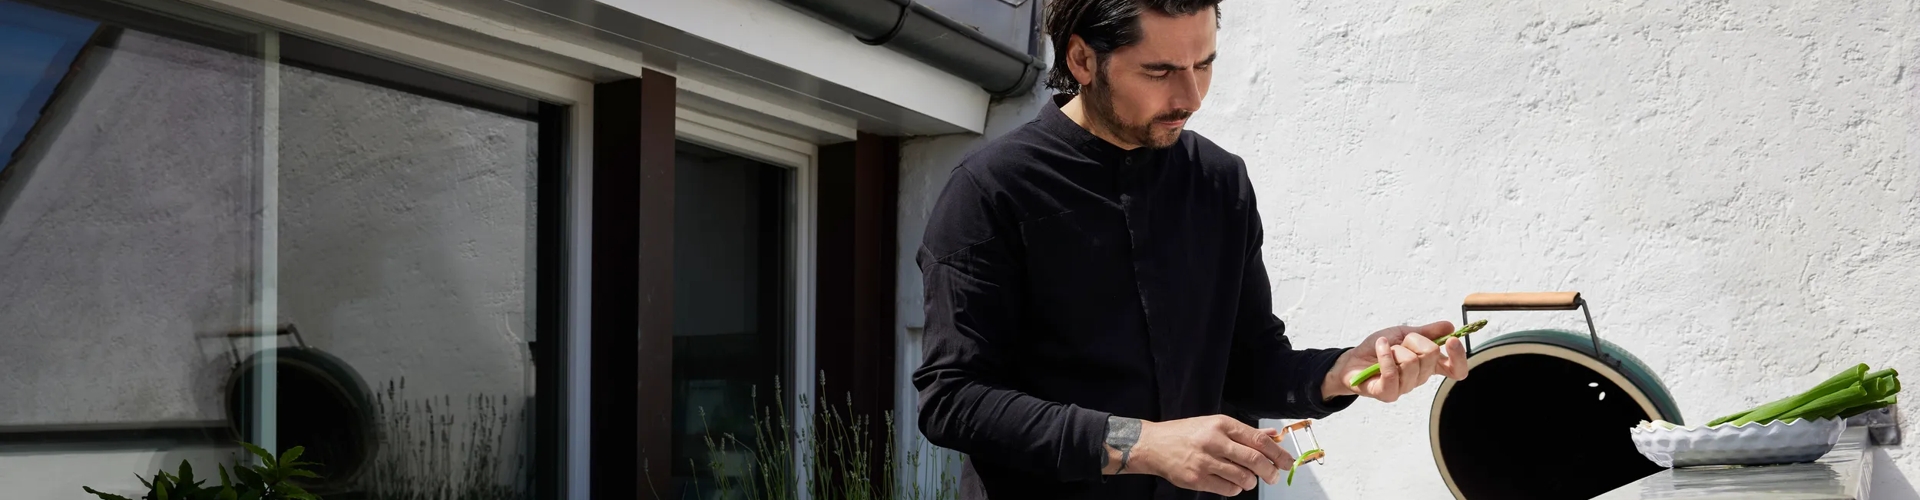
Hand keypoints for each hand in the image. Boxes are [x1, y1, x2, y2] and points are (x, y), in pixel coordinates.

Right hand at [1110, 415, 1293, 495]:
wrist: (1153, 445)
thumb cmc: (1186, 434)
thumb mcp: (1214, 425)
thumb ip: (1244, 432)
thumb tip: (1273, 434)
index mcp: (1221, 424)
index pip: (1258, 439)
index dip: (1278, 453)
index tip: (1287, 461)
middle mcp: (1214, 441)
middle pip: (1255, 459)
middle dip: (1270, 471)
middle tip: (1274, 476)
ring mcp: (1205, 461)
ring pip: (1243, 477)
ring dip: (1251, 482)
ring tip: (1248, 479)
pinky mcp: (1197, 479)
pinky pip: (1228, 489)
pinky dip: (1235, 489)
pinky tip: (1231, 483)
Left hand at [1322, 321, 1470, 402]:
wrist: (1352, 360)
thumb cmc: (1379, 348)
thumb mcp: (1404, 333)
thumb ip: (1427, 332)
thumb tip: (1450, 326)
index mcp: (1428, 365)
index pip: (1455, 369)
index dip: (1459, 357)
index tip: (1453, 340)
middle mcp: (1419, 378)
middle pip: (1430, 355)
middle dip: (1413, 340)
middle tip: (1400, 342)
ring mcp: (1404, 387)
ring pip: (1411, 362)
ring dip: (1395, 348)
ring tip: (1385, 349)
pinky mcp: (1387, 393)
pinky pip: (1393, 372)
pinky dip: (1385, 354)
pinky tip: (1380, 345)